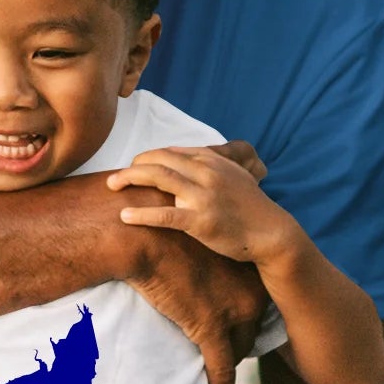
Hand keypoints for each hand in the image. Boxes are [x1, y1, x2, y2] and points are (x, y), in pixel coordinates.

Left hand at [108, 146, 298, 265]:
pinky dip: (141, 215)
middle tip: (116, 177)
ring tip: (111, 186)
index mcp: (212, 160)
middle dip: (133, 165)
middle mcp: (206, 173)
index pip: (171, 151)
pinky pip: (164, 215)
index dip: (148, 157)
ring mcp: (203, 196)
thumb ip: (208, 165)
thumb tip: (180, 159)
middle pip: (159, 159)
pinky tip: (125, 216)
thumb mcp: (233, 175)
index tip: (134, 167)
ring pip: (158, 178)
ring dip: (129, 179)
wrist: (271, 232)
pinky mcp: (201, 221)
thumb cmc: (250, 206)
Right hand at [120, 225, 266, 383]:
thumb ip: (207, 256)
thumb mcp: (192, 239)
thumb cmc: (156, 232)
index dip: (235, 319)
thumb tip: (196, 263)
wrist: (135, 233)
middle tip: (211, 345)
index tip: (221, 321)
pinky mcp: (211, 332)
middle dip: (231, 342)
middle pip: (247, 333)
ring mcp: (234, 314)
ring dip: (222, 364)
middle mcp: (253, 292)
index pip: (252, 308)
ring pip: (234, 354)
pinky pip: (221, 376)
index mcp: (250, 268)